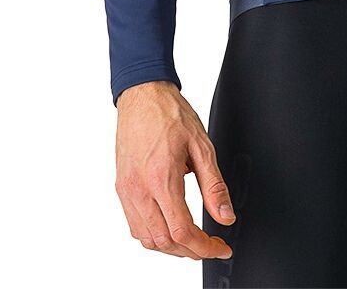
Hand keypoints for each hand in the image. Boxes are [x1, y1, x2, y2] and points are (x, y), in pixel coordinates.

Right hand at [113, 80, 236, 260]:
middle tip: (210, 245)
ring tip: (193, 240)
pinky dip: (153, 235)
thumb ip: (214, 186)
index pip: (182, 231)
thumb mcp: (202, 146)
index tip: (220, 247)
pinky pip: (135, 225)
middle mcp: (139, 190)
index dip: (204, 247)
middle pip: (164, 241)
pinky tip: (169, 227)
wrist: (143, 95)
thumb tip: (225, 216)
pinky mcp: (121, 188)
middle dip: (190, 251)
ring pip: (146, 239)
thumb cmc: (171, 114)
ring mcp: (127, 191)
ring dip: (171, 247)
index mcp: (161, 179)